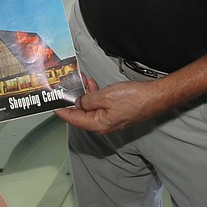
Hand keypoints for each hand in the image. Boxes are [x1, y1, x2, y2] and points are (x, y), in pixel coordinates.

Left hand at [55, 77, 169, 134]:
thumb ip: (88, 99)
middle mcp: (103, 125)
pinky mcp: (116, 113)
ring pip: (91, 108)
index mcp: (98, 125)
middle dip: (74, 99)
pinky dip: (95, 95)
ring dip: (86, 94)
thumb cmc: (135, 99)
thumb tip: (79, 102)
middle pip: (81, 113)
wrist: (155, 97)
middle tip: (67, 86)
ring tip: (83, 81)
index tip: (52, 104)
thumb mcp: (105, 96)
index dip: (61, 110)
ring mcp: (110, 120)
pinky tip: (94, 85)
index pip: (73, 119)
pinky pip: (100, 105)